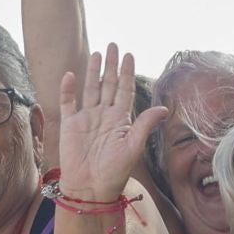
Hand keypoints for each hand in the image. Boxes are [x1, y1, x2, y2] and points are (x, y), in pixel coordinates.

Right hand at [58, 44, 165, 199]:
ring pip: (90, 89)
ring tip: (97, 53)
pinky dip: (68, 89)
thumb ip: (145, 125)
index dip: (126, 73)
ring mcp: (86, 119)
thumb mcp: (133, 147)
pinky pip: (68, 102)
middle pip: (108, 85)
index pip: (124, 90)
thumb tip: (164, 108)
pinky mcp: (70, 125)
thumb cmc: (115, 172)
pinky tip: (70, 74)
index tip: (129, 55)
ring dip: (93, 72)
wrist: (90, 188)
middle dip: (111, 66)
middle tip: (114, 45)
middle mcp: (104, 115)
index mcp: (120, 120)